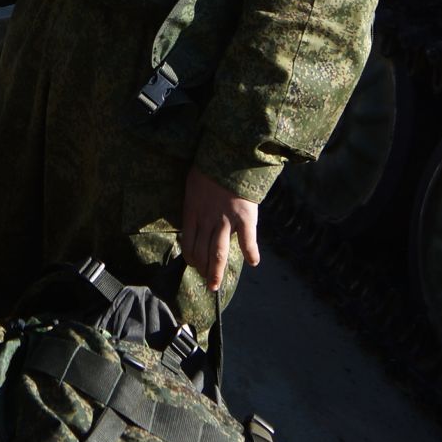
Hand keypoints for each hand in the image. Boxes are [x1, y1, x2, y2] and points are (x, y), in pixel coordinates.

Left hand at [181, 167, 260, 291]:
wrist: (229, 155)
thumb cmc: (209, 169)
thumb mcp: (193, 186)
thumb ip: (194, 205)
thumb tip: (194, 218)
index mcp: (192, 211)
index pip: (188, 242)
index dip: (190, 258)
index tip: (194, 266)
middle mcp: (207, 219)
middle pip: (201, 251)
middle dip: (202, 270)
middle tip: (207, 283)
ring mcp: (226, 219)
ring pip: (218, 252)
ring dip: (216, 271)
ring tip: (216, 285)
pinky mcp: (244, 216)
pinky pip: (247, 239)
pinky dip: (250, 252)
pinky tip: (253, 262)